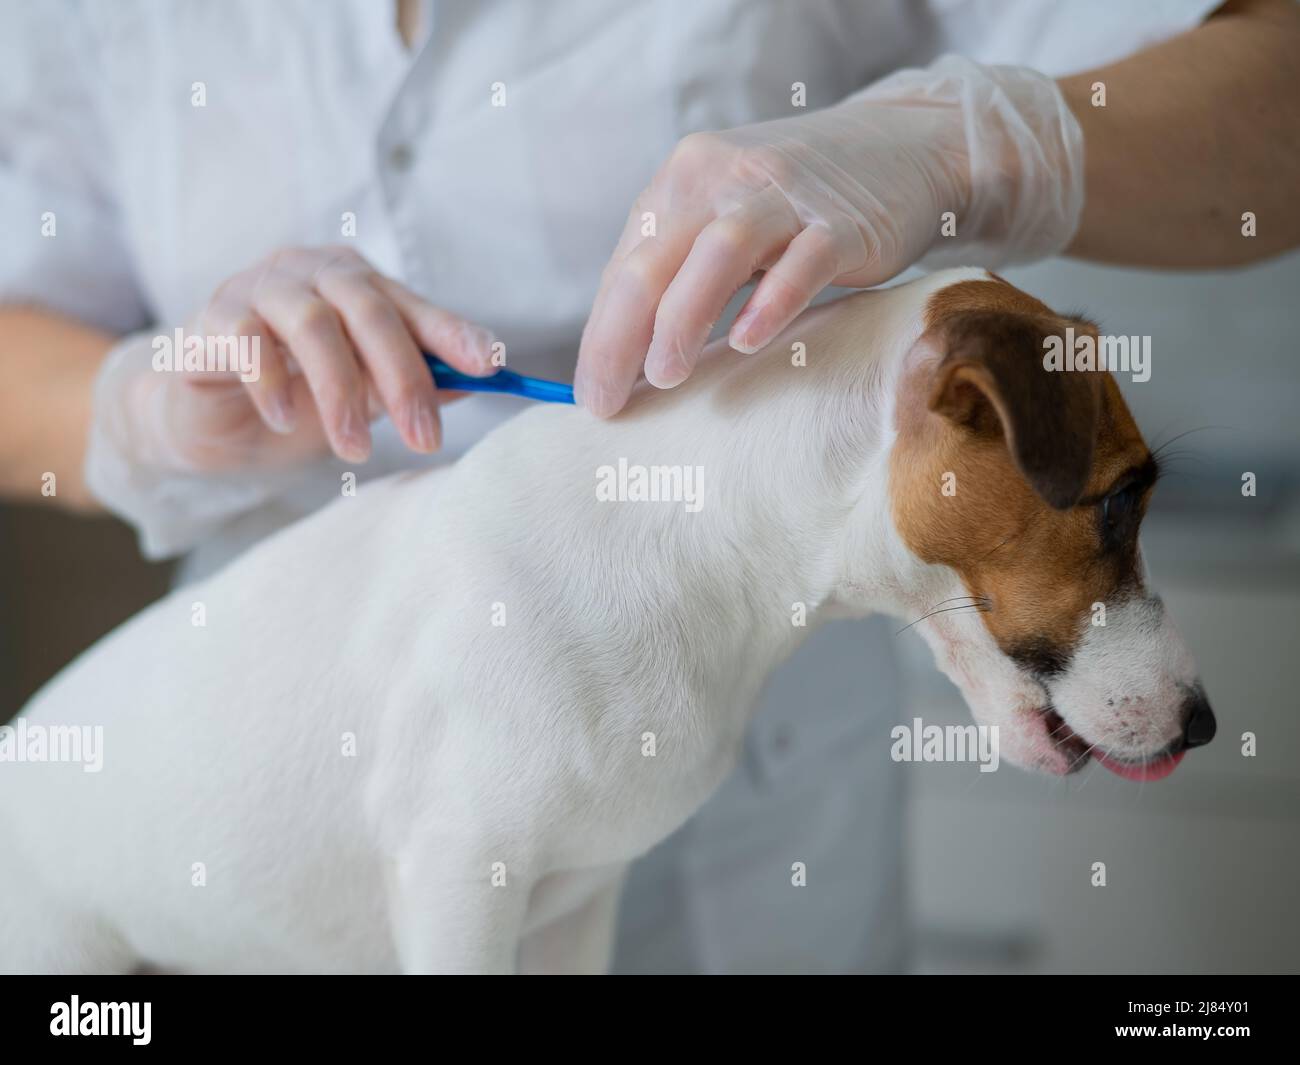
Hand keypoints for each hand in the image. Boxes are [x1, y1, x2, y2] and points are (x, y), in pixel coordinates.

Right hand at [85, 246, 496, 556]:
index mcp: (358, 286)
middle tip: (426, 438)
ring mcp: (260, 288)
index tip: (492, 366)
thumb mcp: (362, 399)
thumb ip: (410, 383)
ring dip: (341, 393)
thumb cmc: (293, 401)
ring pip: (313, 323)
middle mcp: (314, 274)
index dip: (454, 333)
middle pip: (370, 310)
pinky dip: (273, 381)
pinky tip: (284, 418)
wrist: (204, 419)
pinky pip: (247, 339)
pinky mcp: (212, 316)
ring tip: (355, 449)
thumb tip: (476, 382)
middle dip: (404, 377)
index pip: (415, 305)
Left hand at [575, 55, 1082, 416]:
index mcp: (683, 181)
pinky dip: (769, 302)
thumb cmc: (799, 202)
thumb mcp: (726, 217)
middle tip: (610, 400)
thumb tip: (627, 355)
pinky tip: (746, 342)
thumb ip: (681, 269)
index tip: (593, 396)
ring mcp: (783, 196)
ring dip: (683, 319)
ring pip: (717, 253)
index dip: (601, 336)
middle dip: (620, 338)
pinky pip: (800, 263)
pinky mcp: (842, 222)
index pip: (626, 266)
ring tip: (666, 375)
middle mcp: (722, 178)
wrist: (906, 145)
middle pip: (655, 261)